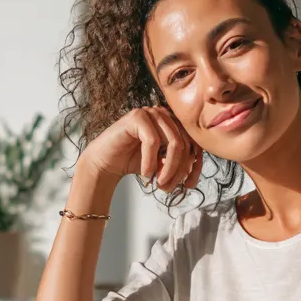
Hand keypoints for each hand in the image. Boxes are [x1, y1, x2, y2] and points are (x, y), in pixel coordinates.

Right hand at [80, 108, 202, 192]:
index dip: (196, 165)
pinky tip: (146, 174)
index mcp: (174, 123)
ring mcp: (151, 112)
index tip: (189, 185)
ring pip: (174, 143)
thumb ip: (180, 163)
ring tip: (159, 184)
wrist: (104, 163)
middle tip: (167, 188)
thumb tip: (194, 168)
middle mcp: (165, 114)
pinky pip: (153, 141)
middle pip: (186, 144)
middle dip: (179, 171)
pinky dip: (151, 162)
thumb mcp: (163, 164)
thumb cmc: (134, 162)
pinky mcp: (137, 116)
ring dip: (168, 169)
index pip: (195, 143)